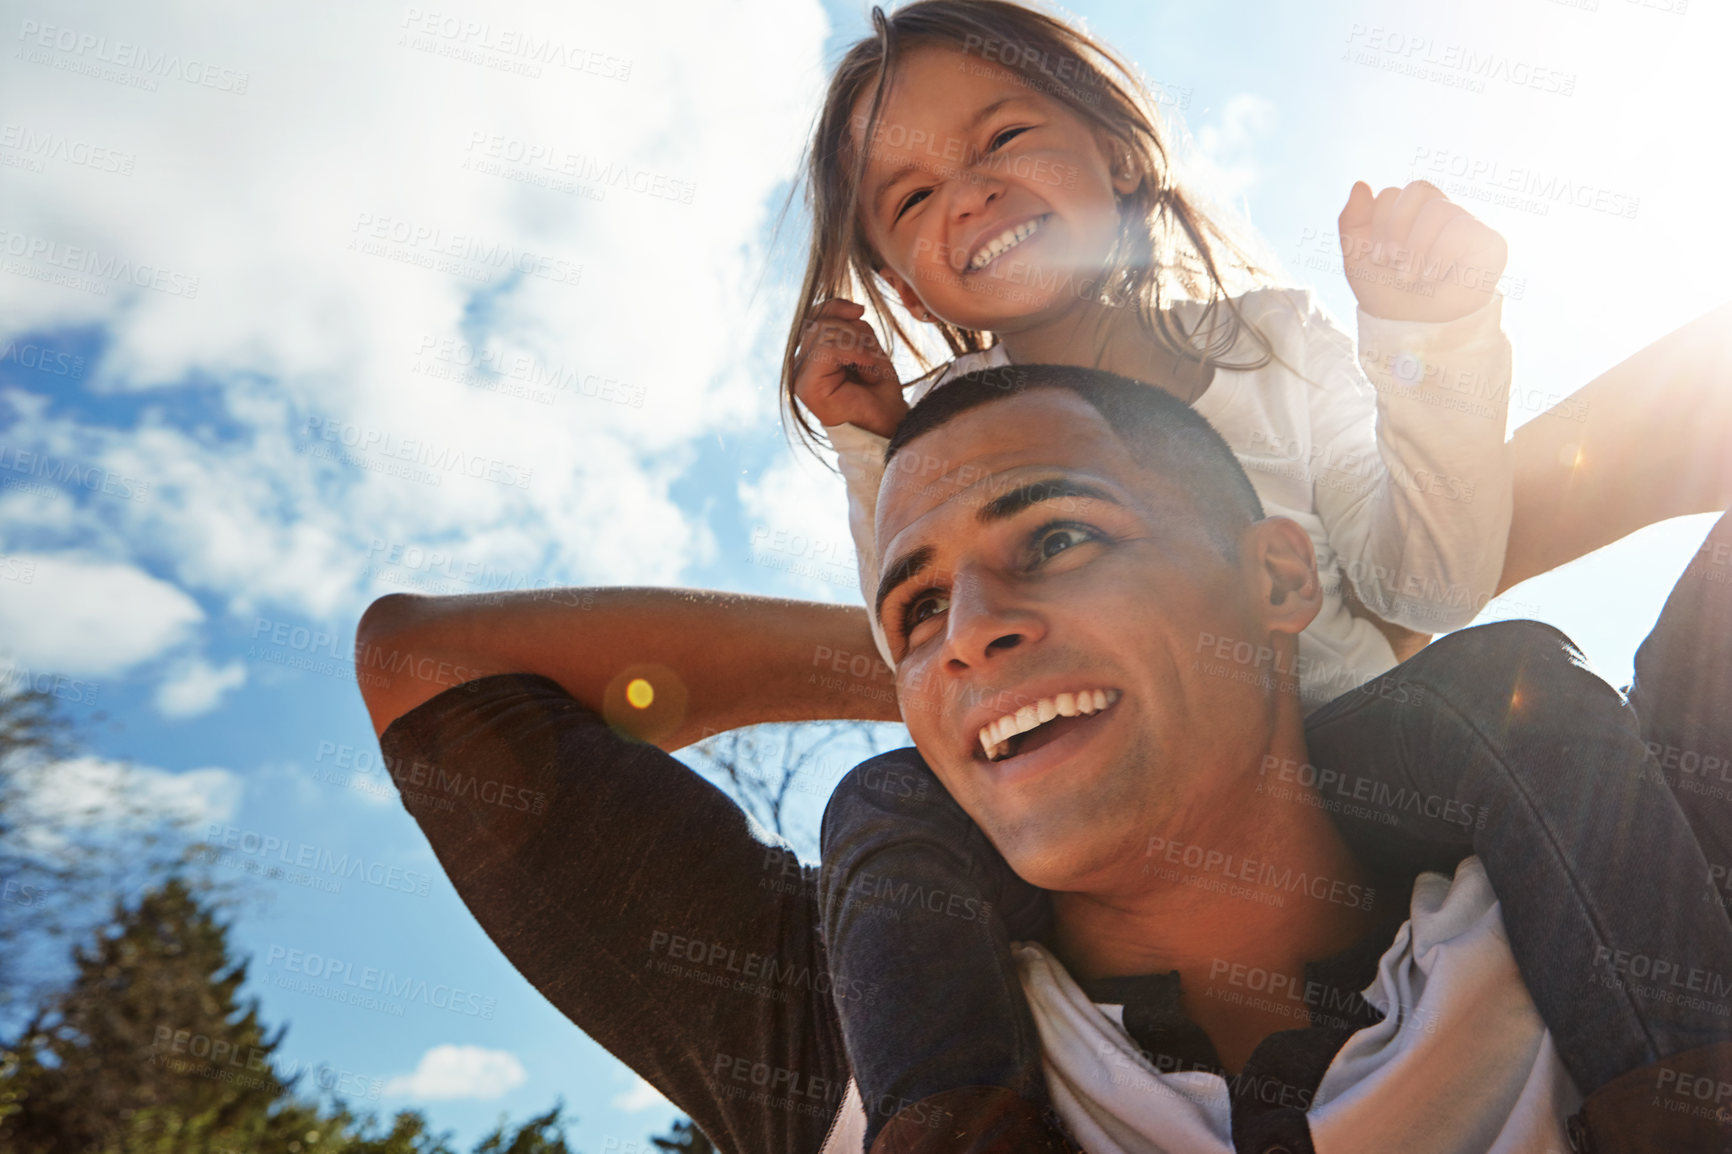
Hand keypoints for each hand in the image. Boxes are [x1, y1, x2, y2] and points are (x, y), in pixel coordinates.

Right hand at [794, 300, 907, 438]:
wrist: (888, 428)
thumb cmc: (880, 394)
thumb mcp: (869, 349)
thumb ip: (855, 327)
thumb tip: (854, 308)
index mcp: (812, 356)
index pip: (814, 317)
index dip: (836, 306)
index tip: (860, 311)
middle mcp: (801, 366)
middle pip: (820, 322)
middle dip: (854, 331)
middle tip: (872, 357)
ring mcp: (801, 377)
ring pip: (823, 333)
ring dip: (858, 344)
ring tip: (870, 366)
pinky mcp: (806, 386)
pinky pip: (827, 349)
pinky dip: (855, 352)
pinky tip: (867, 367)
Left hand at [1338, 181, 1507, 322]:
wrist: (1412, 328)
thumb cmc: (1388, 295)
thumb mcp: (1357, 259)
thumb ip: (1352, 221)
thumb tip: (1360, 184)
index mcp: (1411, 214)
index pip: (1394, 193)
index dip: (1380, 223)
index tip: (1378, 258)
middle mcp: (1441, 214)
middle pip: (1418, 190)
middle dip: (1396, 228)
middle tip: (1391, 263)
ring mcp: (1466, 225)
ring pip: (1439, 208)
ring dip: (1417, 247)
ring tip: (1412, 276)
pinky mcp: (1489, 243)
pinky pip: (1463, 227)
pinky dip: (1440, 253)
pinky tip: (1434, 275)